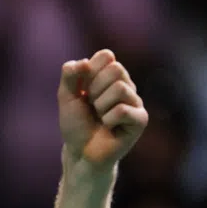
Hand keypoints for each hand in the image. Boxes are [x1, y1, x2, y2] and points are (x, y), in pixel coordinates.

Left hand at [58, 49, 148, 171]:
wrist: (80, 152)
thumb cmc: (76, 124)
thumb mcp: (66, 96)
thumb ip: (70, 74)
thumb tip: (84, 62)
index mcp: (110, 76)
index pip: (107, 56)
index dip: (90, 72)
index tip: (83, 90)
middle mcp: (126, 86)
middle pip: (116, 69)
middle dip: (95, 89)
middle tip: (92, 105)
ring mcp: (135, 102)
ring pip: (120, 88)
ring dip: (101, 105)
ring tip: (100, 117)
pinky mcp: (141, 119)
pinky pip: (123, 110)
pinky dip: (108, 119)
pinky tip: (109, 127)